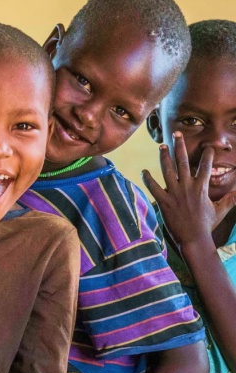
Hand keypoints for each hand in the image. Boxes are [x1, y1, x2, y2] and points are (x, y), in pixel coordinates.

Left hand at [142, 132, 235, 248]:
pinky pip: (154, 188)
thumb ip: (230, 199)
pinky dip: (148, 179)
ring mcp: (175, 193)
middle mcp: (188, 187)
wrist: (194, 239)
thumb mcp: (220, 210)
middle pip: (184, 162)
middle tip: (177, 134)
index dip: (207, 155)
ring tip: (161, 146)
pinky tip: (144, 171)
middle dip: (180, 146)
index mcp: (201, 187)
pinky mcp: (164, 201)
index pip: (206, 166)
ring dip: (164, 157)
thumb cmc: (206, 225)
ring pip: (168, 170)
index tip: (207, 146)